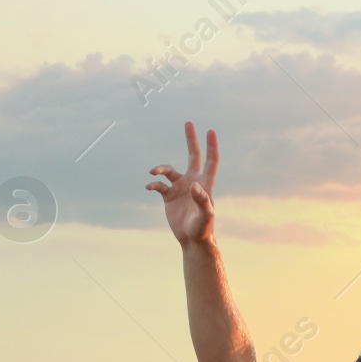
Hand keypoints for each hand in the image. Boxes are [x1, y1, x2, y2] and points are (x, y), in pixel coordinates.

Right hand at [146, 122, 218, 244]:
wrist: (192, 239)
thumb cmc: (203, 228)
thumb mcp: (205, 215)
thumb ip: (202, 200)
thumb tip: (194, 185)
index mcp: (205, 183)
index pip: (210, 160)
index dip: (211, 146)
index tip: (209, 130)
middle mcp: (192, 181)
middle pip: (192, 155)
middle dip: (191, 140)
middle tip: (188, 123)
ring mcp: (180, 187)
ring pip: (169, 170)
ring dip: (160, 169)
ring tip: (153, 172)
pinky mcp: (169, 196)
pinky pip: (159, 185)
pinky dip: (154, 184)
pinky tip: (149, 187)